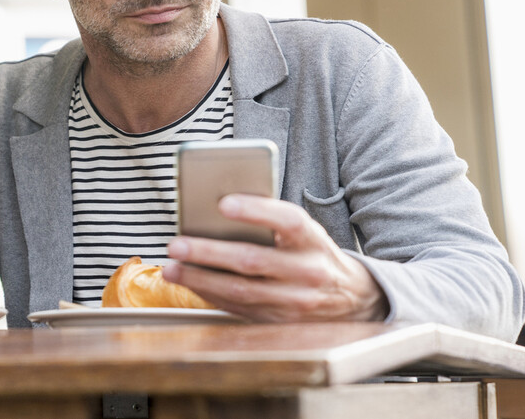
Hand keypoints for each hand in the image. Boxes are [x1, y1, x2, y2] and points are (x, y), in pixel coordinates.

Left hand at [162, 194, 386, 322]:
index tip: (223, 203)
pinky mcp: (280, 323)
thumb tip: (215, 210)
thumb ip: (270, 221)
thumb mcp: (304, 232)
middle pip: (253, 261)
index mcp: (313, 240)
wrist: (353, 298)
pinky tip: (190, 284)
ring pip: (241, 292)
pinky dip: (211, 296)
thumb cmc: (313, 253)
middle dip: (209, 253)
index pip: (288, 220)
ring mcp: (295, 302)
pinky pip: (239, 309)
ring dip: (200, 280)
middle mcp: (308, 272)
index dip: (256, 210)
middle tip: (177, 244)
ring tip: (171, 268)